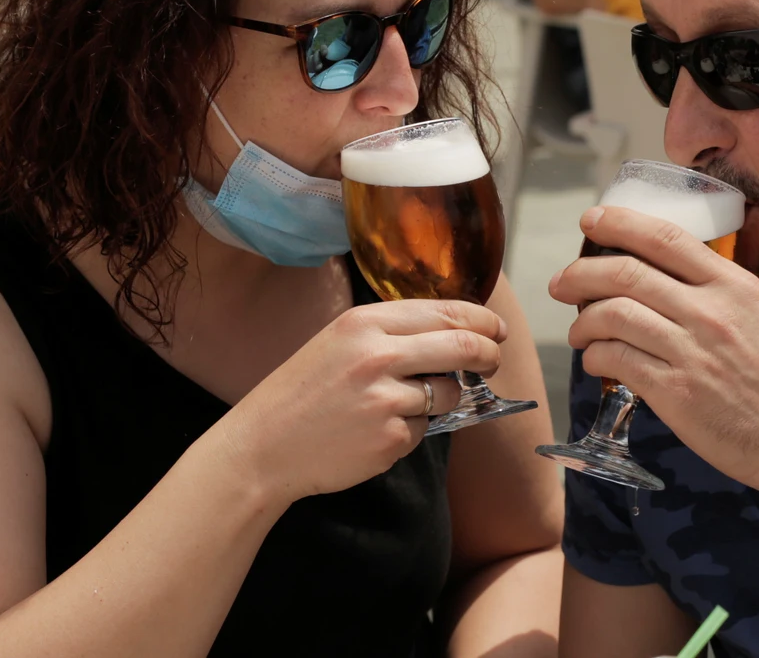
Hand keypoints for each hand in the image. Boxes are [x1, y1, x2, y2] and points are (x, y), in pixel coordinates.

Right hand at [234, 299, 503, 500]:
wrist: (263, 447)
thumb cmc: (302, 393)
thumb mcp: (338, 342)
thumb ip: (390, 332)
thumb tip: (454, 331)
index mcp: (365, 323)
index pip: (446, 312)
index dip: (481, 320)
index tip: (496, 330)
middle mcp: (378, 355)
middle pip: (463, 347)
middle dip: (488, 354)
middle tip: (493, 360)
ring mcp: (386, 398)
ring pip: (448, 392)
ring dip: (442, 398)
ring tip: (400, 405)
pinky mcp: (391, 438)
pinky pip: (423, 430)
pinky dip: (410, 431)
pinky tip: (373, 432)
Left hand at [548, 206, 758, 496]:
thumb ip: (716, 294)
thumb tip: (664, 280)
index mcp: (733, 285)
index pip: (665, 237)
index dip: (619, 223)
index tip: (592, 220)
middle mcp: (710, 312)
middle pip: (626, 274)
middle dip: (581, 274)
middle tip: (562, 283)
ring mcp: (691, 352)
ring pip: (613, 316)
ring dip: (583, 321)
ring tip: (579, 331)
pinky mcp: (675, 393)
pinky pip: (617, 361)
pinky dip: (596, 357)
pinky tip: (597, 362)